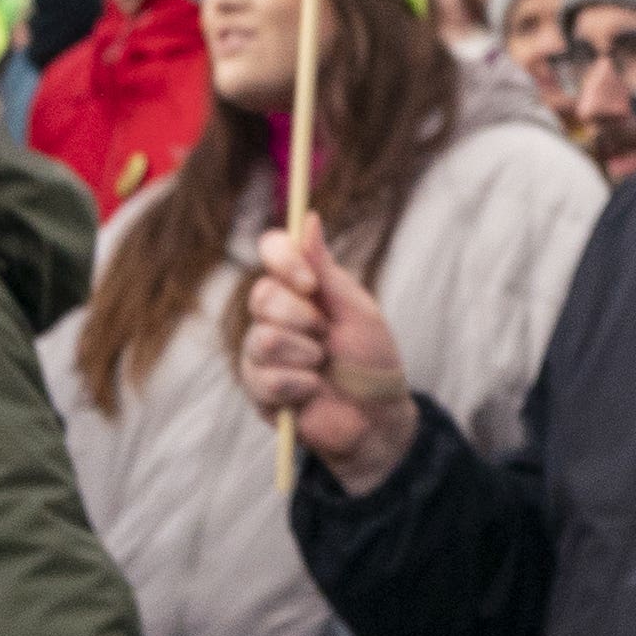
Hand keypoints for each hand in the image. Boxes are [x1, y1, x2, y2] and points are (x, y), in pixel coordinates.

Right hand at [241, 223, 414, 491]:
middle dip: (301, 318)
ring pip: (261, 339)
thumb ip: (326, 269)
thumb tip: (309, 218)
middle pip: (261, 295)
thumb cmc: (372, 360)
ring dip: (304, 355)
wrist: (377, 417)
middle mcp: (275, 314)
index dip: (283, 260)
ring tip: (322, 367)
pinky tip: (313, 393)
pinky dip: (298, 386)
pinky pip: (263, 378)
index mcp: (300, 287)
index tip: (310, 283)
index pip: (271, 251)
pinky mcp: (258, 389)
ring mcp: (262, 352)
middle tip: (327, 336)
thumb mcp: (356, 309)